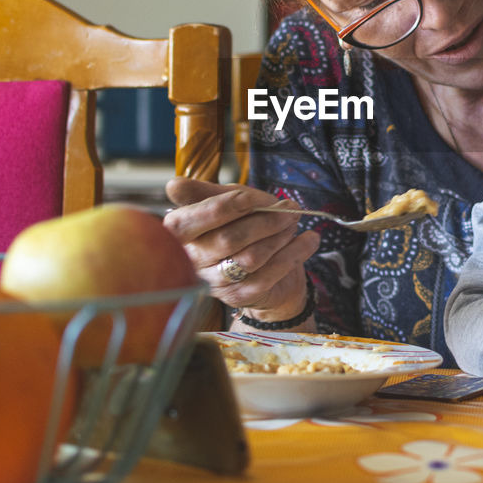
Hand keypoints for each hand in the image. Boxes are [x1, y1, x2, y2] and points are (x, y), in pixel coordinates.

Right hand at [163, 178, 317, 320]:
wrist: (263, 266)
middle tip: (289, 208)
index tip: (256, 197)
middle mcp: (192, 260)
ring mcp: (215, 282)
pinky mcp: (240, 296)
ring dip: (281, 236)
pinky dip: (295, 253)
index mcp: (181, 233)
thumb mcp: (224, 200)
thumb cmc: (240, 225)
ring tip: (294, 222)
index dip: (229, 205)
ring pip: (252, 257)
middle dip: (265, 220)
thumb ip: (207, 192)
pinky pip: (271, 274)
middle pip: (229, 238)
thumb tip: (174, 186)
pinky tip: (308, 240)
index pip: (194, 218)